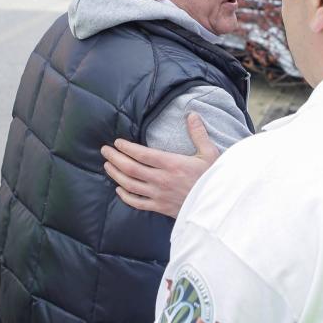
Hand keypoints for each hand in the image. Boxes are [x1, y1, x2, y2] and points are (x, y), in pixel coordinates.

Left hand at [101, 113, 220, 217]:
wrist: (217, 205)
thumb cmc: (214, 178)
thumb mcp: (210, 153)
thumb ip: (198, 133)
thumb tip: (192, 114)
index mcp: (172, 164)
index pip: (142, 154)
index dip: (126, 148)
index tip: (117, 142)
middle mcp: (161, 179)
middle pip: (130, 168)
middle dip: (115, 158)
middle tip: (105, 150)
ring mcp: (159, 195)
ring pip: (130, 185)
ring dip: (116, 174)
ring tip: (107, 165)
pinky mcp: (160, 207)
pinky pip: (137, 203)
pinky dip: (125, 196)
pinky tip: (119, 189)